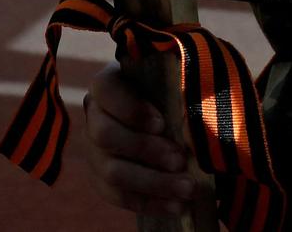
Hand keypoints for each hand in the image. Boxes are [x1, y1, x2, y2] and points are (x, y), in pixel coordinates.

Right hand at [81, 62, 199, 216]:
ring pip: (112, 172)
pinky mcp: (102, 181)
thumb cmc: (175, 104)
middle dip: (144, 149)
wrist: (174, 134)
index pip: (105, 89)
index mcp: (109, 86)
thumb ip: (179, 93)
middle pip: (104, 134)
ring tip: (187, 188)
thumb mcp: (177, 91)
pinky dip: (151, 203)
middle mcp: (94, 116)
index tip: (160, 124)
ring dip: (153, 182)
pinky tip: (177, 205)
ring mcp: (94, 151)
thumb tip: (197, 99)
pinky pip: (119, 197)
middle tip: (180, 160)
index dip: (129, 108)